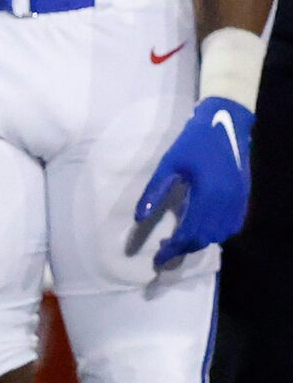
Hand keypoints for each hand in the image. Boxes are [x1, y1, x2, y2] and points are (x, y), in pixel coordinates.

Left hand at [134, 99, 252, 269]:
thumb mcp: (169, 164)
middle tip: (164, 253)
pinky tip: (200, 228)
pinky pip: (233, 224)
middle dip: (184, 249)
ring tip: (178, 241)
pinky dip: (217, 232)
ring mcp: (239, 200)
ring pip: (221, 234)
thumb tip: (139, 217)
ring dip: (199, 241)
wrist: (226, 122)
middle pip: (205, 238)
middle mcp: (227, 201)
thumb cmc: (193, 141)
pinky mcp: (244, 196)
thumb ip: (155, 191)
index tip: (157, 259)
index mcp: (208, 194)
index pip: (189, 233)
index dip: (172, 249)